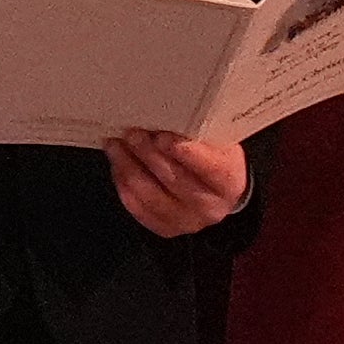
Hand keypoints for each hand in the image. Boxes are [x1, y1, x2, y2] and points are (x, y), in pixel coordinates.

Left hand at [110, 127, 251, 239]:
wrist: (218, 191)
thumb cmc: (214, 156)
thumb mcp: (217, 141)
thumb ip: (198, 132)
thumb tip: (163, 115)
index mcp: (228, 182)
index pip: (210, 169)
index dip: (187, 154)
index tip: (164, 137)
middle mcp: (210, 207)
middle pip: (175, 180)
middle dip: (149, 154)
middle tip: (131, 133)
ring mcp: (187, 221)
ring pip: (150, 195)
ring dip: (128, 167)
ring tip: (115, 145)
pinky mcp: (166, 228)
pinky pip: (138, 208)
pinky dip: (123, 184)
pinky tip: (118, 164)